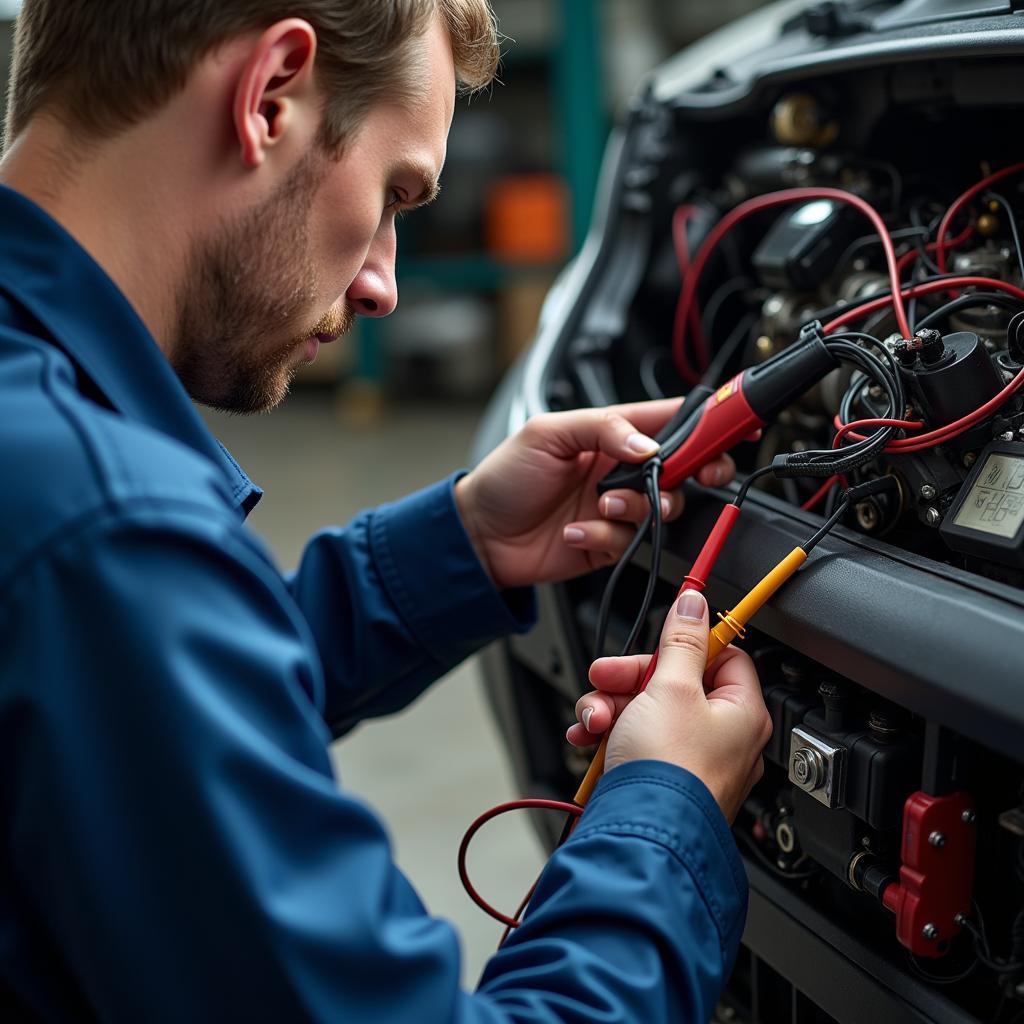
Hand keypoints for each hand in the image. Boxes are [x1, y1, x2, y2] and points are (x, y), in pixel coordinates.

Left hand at [454, 400, 735, 590]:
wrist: (479, 536)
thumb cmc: (504, 477)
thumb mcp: (548, 433)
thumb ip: (603, 429)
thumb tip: (649, 445)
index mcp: (612, 433)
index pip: (671, 420)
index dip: (708, 421)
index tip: (736, 424)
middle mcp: (621, 469)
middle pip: (685, 468)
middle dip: (694, 474)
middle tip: (683, 479)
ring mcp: (618, 508)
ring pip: (664, 509)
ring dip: (636, 509)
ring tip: (600, 507)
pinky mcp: (610, 542)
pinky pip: (631, 542)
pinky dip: (604, 537)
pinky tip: (575, 531)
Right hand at [566, 590, 770, 822]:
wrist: (641, 835)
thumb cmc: (668, 771)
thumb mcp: (670, 687)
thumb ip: (681, 640)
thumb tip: (695, 603)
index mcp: (742, 711)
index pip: (723, 656)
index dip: (687, 643)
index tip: (662, 634)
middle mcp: (723, 737)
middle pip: (674, 681)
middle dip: (629, 679)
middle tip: (605, 677)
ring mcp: (690, 759)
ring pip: (646, 709)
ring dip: (611, 705)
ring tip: (593, 719)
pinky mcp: (659, 777)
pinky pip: (634, 740)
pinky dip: (609, 733)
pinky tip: (588, 736)